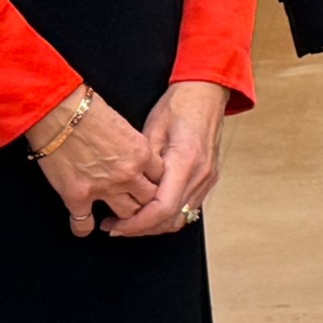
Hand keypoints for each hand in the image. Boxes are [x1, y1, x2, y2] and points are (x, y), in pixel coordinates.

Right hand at [27, 86, 164, 236]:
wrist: (60, 112)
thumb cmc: (91, 112)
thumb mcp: (125, 127)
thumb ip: (135, 149)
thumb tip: (139, 162)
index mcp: (141, 153)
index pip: (161, 178)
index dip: (157, 184)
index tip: (151, 187)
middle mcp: (127, 174)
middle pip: (149, 200)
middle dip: (146, 204)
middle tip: (139, 207)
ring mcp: (102, 188)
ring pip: (126, 215)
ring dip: (123, 219)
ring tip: (118, 219)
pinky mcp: (76, 196)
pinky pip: (83, 223)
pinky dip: (84, 228)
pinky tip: (85, 227)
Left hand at [105, 81, 231, 237]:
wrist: (206, 93)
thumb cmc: (178, 105)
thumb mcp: (151, 130)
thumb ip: (143, 164)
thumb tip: (127, 190)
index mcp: (186, 161)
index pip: (162, 208)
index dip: (137, 223)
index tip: (115, 226)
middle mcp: (200, 174)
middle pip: (171, 219)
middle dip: (141, 229)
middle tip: (115, 227)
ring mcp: (207, 178)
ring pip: (181, 218)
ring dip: (154, 225)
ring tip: (129, 221)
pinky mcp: (208, 179)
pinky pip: (188, 207)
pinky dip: (167, 215)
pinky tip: (149, 210)